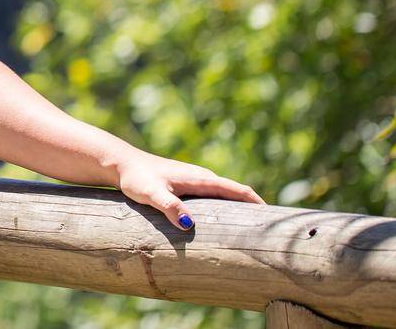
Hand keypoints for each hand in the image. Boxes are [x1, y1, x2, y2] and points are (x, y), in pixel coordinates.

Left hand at [113, 151, 265, 229]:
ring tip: (254, 230)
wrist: (121, 164)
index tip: (274, 219)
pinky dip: (226, 206)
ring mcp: (195, 180)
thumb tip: (188, 224)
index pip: (237, 190)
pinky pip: (214, 196)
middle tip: (271, 231)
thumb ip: (169, 207)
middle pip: (236, 193)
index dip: (257, 203)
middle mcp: (202, 177)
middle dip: (254, 209)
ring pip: (225, 195)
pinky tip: (225, 221)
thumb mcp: (151, 194)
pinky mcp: (187, 185)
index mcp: (200, 179)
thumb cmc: (136, 179)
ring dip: (240, 208)